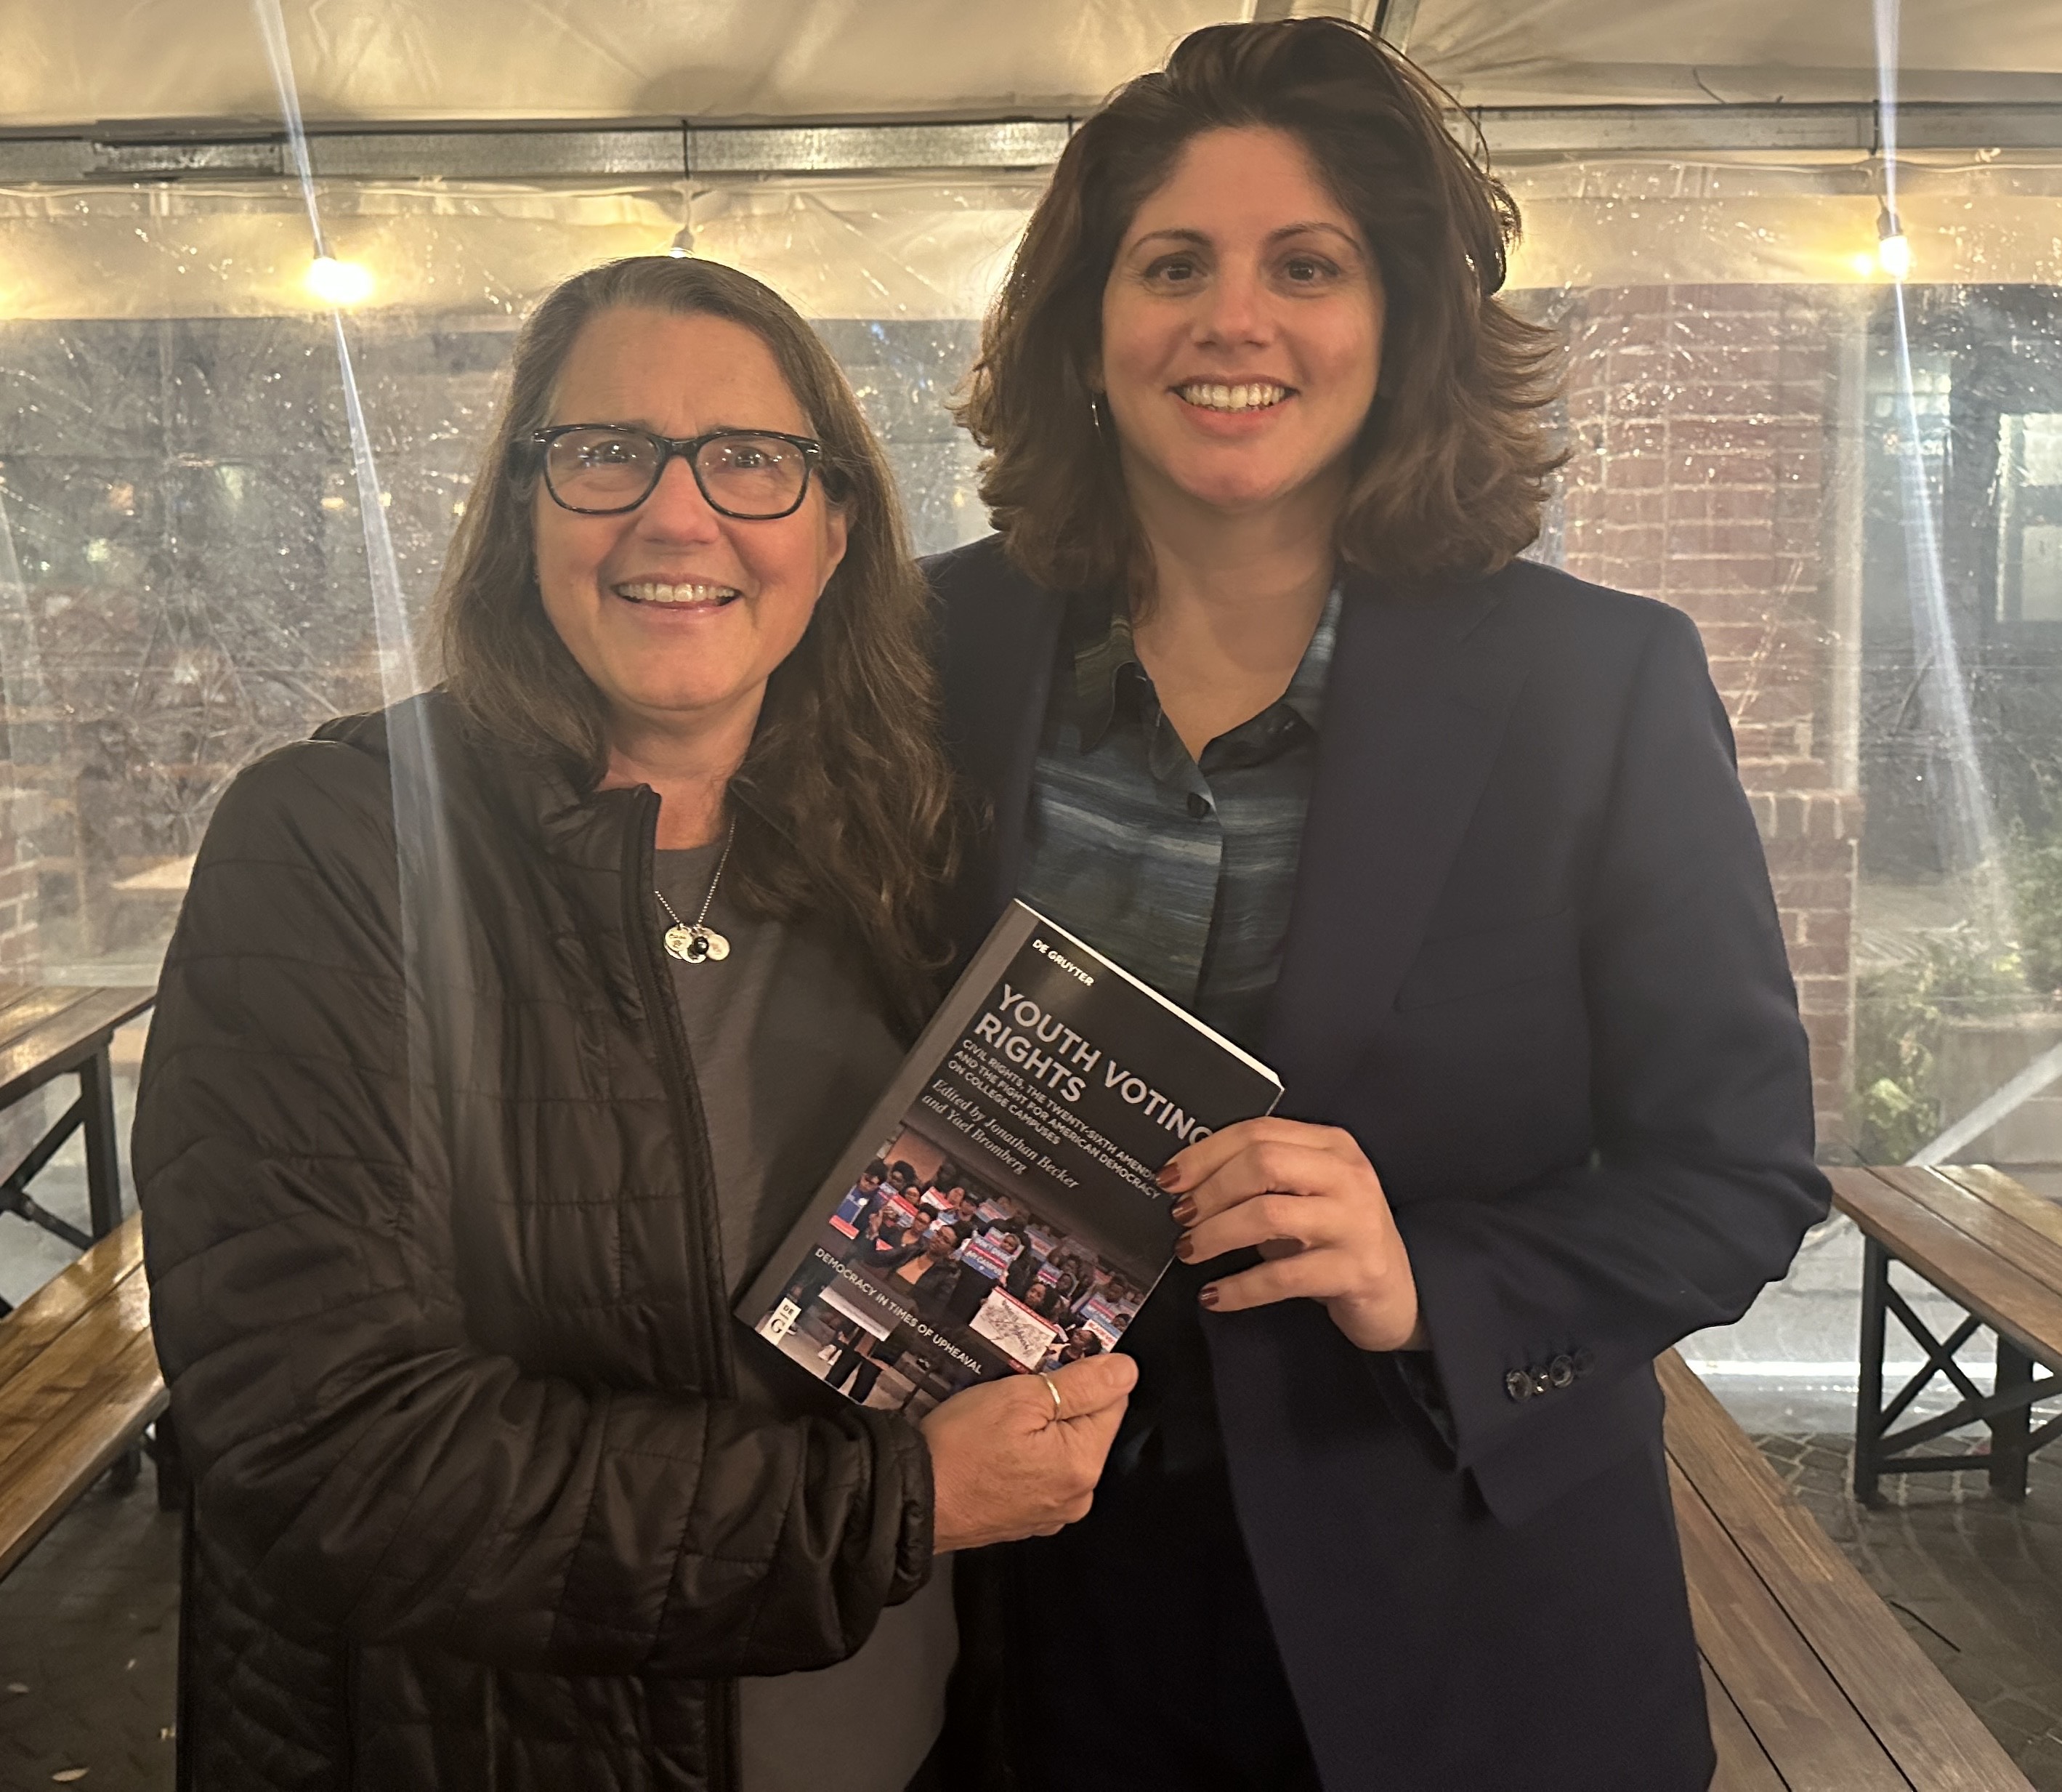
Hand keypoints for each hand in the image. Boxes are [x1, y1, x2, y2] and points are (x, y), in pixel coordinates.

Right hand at [921, 1352, 1136, 1552]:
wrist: (911, 1499)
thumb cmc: (958, 1449)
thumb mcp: (1021, 1398)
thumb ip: (1082, 1383)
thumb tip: (1125, 1370)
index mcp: (1084, 1464)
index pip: (1112, 1399)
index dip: (1081, 1374)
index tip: (1046, 1370)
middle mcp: (1077, 1495)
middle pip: (1087, 1425)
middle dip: (1059, 1402)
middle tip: (1014, 1394)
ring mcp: (1051, 1511)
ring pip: (1061, 1447)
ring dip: (1039, 1427)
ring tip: (998, 1421)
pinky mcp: (1026, 1518)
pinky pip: (1039, 1472)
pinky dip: (1023, 1454)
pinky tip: (993, 1446)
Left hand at [1163, 1117, 1424, 1352]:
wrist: (1398, 1295)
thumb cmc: (1336, 1240)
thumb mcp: (1305, 1196)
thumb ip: (1263, 1180)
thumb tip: (1188, 1183)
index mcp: (1331, 1145)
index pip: (1258, 1132)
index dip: (1205, 1154)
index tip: (1170, 1179)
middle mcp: (1347, 1175)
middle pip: (1262, 1164)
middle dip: (1210, 1190)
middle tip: (1181, 1217)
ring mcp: (1355, 1222)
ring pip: (1268, 1214)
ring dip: (1217, 1234)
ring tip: (1189, 1250)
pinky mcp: (1356, 1271)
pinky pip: (1282, 1276)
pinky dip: (1239, 1287)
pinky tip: (1214, 1296)